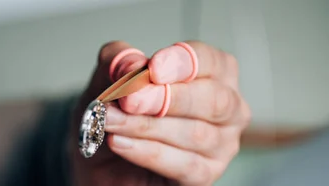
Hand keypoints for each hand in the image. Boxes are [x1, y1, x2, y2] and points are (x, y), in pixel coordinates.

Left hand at [68, 40, 250, 185]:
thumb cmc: (116, 111)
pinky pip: (183, 164)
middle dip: (166, 98)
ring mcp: (222, 144)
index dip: (182, 63)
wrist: (101, 156)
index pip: (211, 61)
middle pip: (212, 99)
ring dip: (146, 126)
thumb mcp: (108, 77)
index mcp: (213, 73)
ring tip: (110, 121)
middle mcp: (228, 107)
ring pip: (194, 133)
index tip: (153, 68)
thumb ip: (119, 61)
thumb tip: (134, 64)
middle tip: (128, 100)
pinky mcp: (205, 174)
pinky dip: (147, 152)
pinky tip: (118, 142)